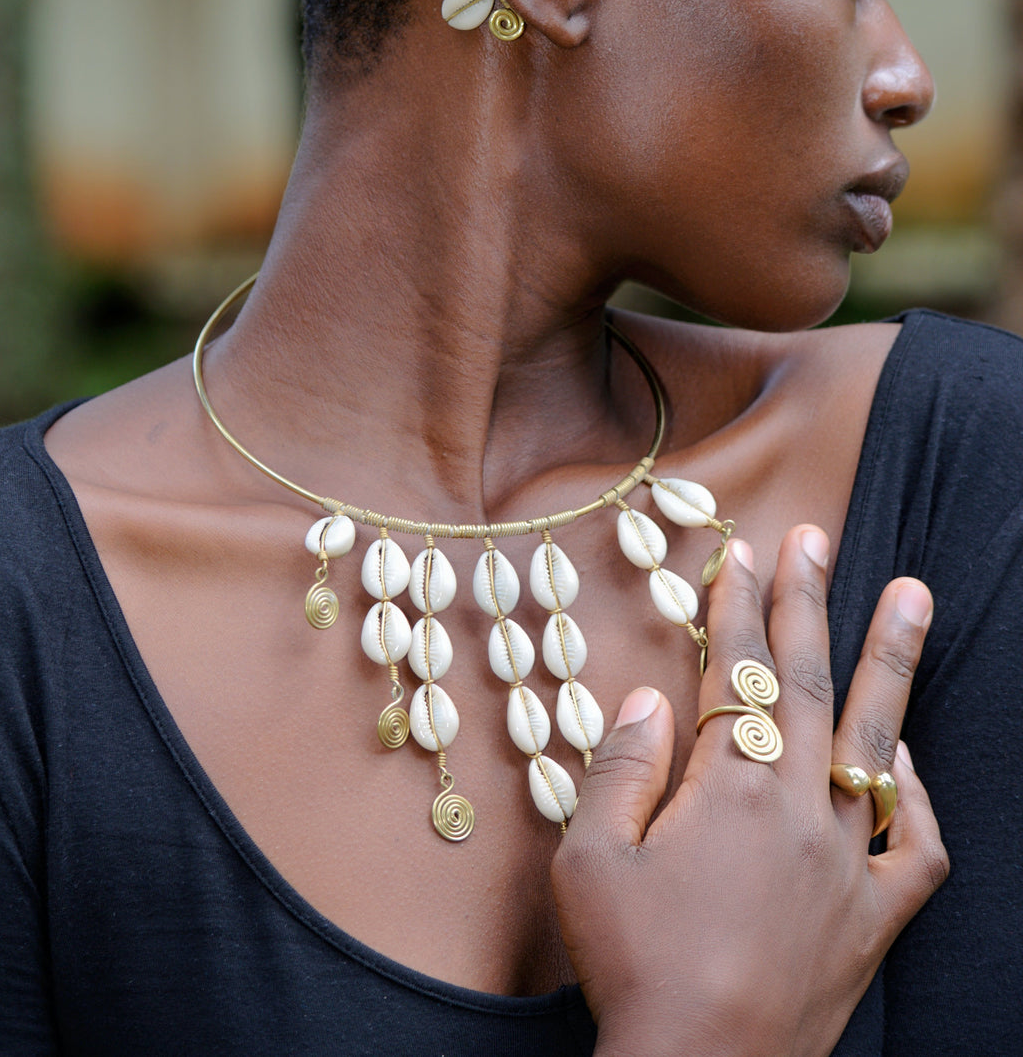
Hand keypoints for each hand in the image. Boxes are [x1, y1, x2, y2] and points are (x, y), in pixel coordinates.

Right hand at [551, 527, 947, 1056]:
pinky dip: (916, 797)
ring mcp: (846, 861)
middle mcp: (799, 809)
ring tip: (912, 594)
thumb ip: (621, 769)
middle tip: (816, 537)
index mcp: (730, 788)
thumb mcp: (589, 862)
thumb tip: (648, 700)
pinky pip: (915, 846)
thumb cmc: (634, 969)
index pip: (733, 670)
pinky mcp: (873, 918)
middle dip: (807, 601)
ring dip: (891, 660)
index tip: (743, 550)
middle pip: (806, 681)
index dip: (736, 604)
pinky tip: (910, 761)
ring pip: (876, 739)